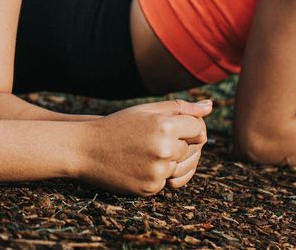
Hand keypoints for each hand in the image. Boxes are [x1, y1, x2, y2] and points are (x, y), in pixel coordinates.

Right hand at [80, 99, 210, 194]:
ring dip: (171, 160)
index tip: (171, 126)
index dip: (188, 127)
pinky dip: (159, 174)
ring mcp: (158, 172)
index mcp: (164, 126)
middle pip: (193, 149)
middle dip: (180, 143)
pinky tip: (141, 164)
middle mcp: (164, 150)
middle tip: (155, 139)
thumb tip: (210, 107)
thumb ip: (180, 108)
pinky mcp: (150, 189)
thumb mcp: (146, 111)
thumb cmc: (117, 125)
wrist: (85, 149)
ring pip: (182, 166)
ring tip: (149, 151)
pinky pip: (167, 181)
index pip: (199, 129)